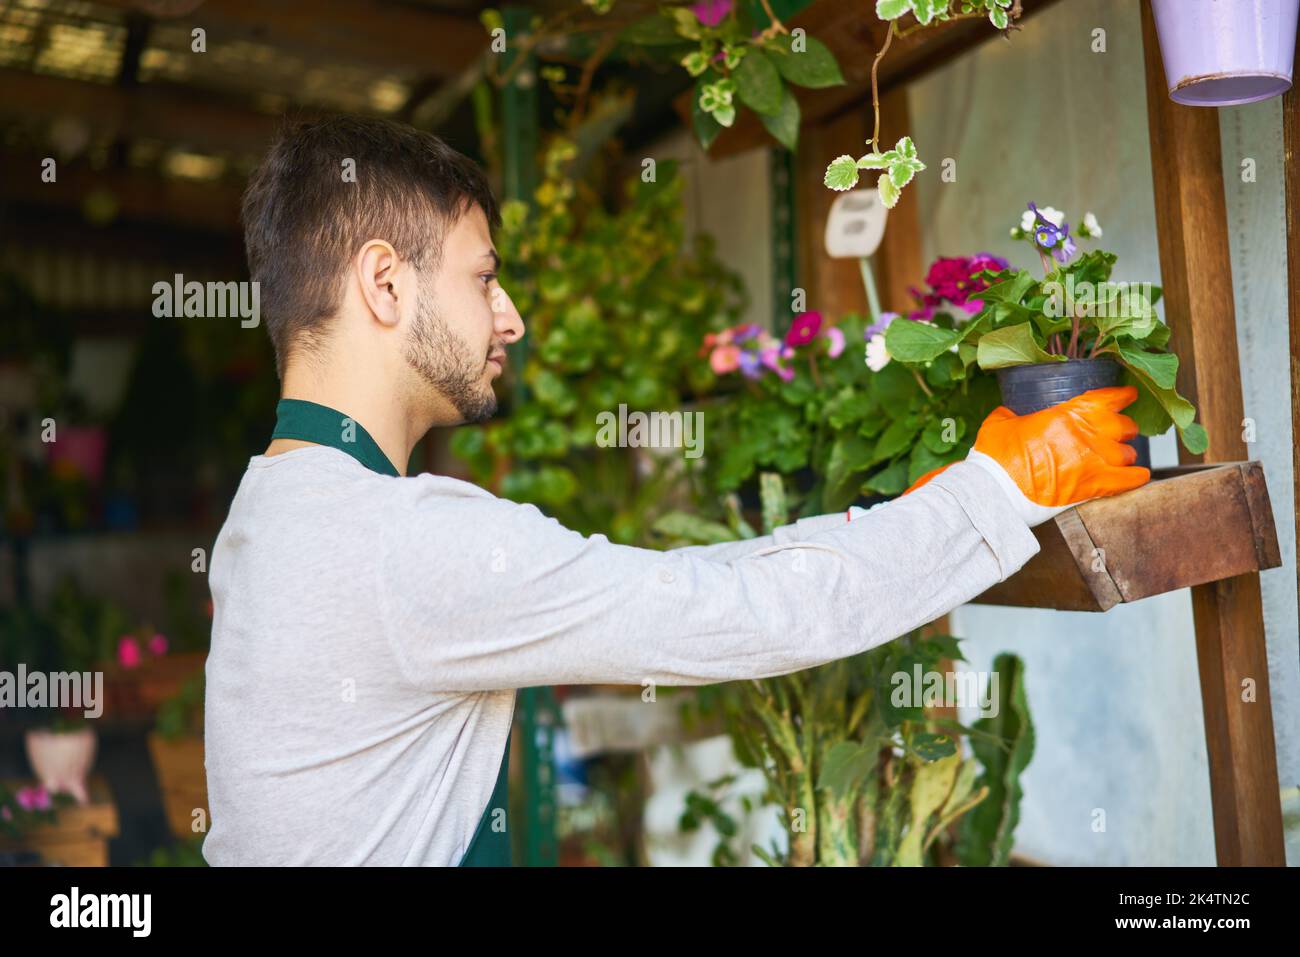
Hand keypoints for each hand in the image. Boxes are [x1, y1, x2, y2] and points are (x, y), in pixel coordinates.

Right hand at [903, 386, 1149, 524]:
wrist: (996, 489)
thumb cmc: (995, 456)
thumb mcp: (999, 423)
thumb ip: (1012, 415)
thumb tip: (1011, 414)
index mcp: (1068, 414)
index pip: (1109, 398)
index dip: (1123, 396)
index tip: (1128, 396)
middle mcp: (1088, 434)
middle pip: (1124, 426)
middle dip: (1122, 429)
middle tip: (1117, 432)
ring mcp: (1094, 461)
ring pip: (1129, 453)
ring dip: (1124, 455)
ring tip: (1119, 458)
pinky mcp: (1093, 487)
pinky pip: (1130, 480)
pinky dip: (1136, 477)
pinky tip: (1139, 475)